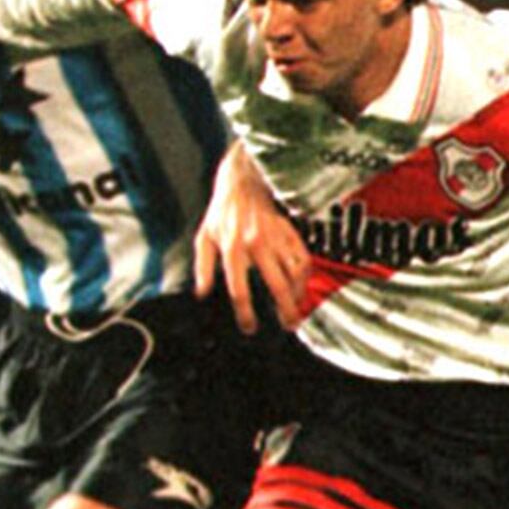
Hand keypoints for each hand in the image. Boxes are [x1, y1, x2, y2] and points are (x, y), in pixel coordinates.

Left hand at [194, 145, 309, 333]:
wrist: (242, 181)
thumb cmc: (221, 212)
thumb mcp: (204, 238)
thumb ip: (203, 268)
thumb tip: (202, 294)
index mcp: (232, 248)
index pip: (240, 289)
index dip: (246, 313)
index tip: (250, 327)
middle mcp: (256, 244)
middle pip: (277, 285)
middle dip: (285, 309)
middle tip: (288, 326)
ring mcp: (276, 237)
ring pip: (294, 272)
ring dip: (298, 295)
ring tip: (297, 310)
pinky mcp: (288, 230)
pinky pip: (303, 256)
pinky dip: (306, 275)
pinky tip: (302, 287)